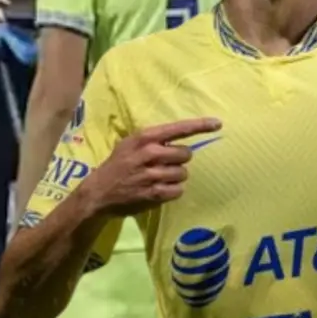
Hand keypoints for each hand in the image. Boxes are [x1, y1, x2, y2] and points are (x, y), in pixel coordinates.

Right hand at [80, 118, 220, 217]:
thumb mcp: (130, 144)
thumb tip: (180, 138)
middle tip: (167, 164)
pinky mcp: (153, 194)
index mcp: (144, 138)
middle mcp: (149, 154)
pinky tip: (159, 189)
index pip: (178, 129)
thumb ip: (153, 140)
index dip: (200, 125)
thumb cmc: (117, 164)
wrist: (98, 192)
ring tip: (160, 178)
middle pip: (185, 154)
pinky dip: (172, 191)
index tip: (218, 123)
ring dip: (176, 177)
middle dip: (180, 160)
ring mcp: (151, 175)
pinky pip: (178, 190)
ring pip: (183, 173)